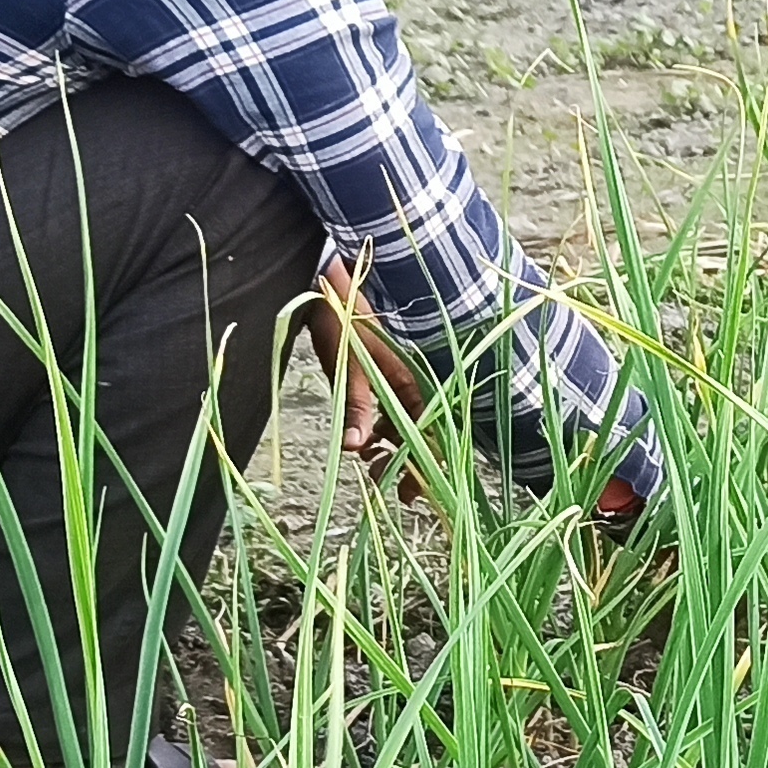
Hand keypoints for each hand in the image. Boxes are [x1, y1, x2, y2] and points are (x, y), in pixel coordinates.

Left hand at [311, 261, 432, 501]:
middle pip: (425, 432)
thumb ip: (355, 406)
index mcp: (415, 377)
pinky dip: (383, 427)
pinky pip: (394, 408)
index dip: (424, 465)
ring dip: (393, 446)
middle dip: (409, 462)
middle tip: (388, 487)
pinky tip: (365, 439)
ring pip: (408, 422)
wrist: (332, 276)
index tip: (410, 492)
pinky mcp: (386, 371)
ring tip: (371, 464)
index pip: (435, 432)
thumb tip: (355, 448)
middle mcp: (416, 378)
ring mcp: (402, 375)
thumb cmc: (343, 316)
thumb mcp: (348, 365)